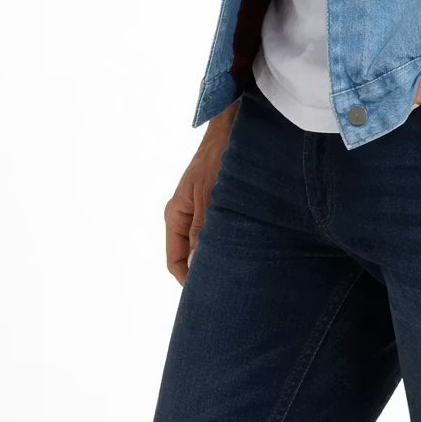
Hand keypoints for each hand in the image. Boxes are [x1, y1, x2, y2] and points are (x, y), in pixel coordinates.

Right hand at [163, 103, 236, 285]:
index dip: (187, 279)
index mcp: (175, 215)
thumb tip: (198, 264)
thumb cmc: (217, 159)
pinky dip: (227, 240)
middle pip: (190, 254)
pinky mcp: (217, 203)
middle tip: (225, 287)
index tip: (205, 293)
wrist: (231, 128)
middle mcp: (185, 215)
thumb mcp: (208, 196)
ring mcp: (201, 209)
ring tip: (238, 270)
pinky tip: (245, 248)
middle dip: (204, 270)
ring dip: (218, 254)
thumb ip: (202, 229)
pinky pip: (218, 230)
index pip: (174, 260)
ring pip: (206, 243)